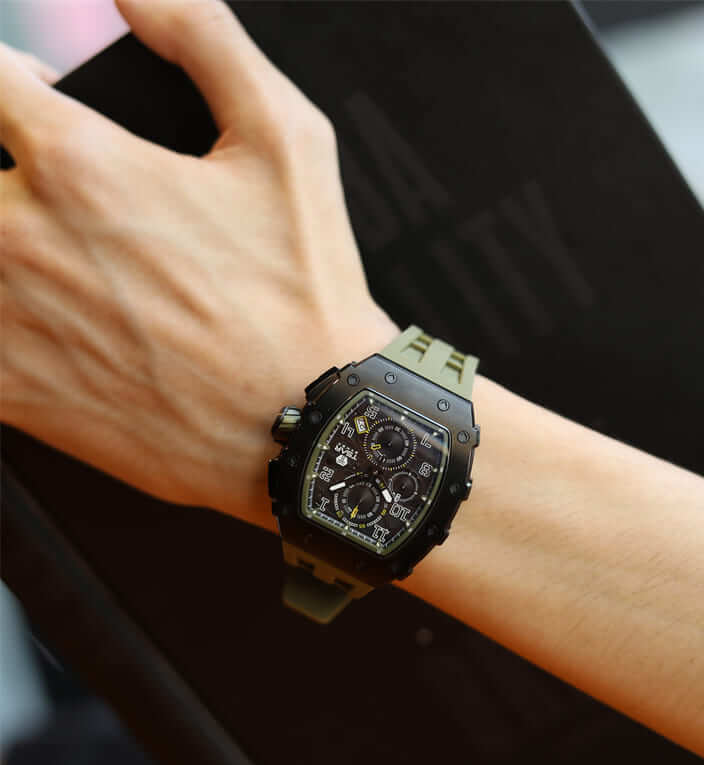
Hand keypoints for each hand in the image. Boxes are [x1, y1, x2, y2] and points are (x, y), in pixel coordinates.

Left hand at [0, 0, 397, 529]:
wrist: (310, 423)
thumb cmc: (304, 298)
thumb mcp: (289, 143)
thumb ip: (208, 41)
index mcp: (80, 164)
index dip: (6, 79)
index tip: (26, 97)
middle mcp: (22, 237)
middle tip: (46, 181)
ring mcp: (7, 321)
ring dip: (3, 238)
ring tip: (54, 252)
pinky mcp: (12, 392)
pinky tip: (39, 312)